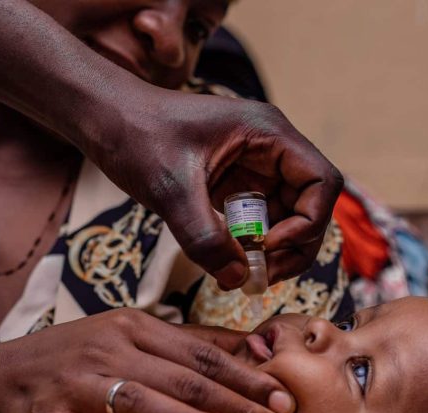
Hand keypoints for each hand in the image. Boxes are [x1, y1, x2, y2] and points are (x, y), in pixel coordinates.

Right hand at [0, 309, 294, 412]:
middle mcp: (110, 349)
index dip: (247, 377)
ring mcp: (75, 382)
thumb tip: (253, 347)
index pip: (203, 355)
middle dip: (235, 405)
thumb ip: (188, 344)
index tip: (284, 400)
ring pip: (139, 402)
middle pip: (183, 379)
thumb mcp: (131, 337)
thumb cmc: (79, 360)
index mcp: (136, 328)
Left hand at [84, 84, 343, 288]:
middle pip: (311, 206)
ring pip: (288, 219)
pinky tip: (229, 264)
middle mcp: (270, 150)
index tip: (269, 246)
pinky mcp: (236, 186)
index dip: (308, 223)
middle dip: (294, 246)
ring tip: (244, 274)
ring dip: (275, 252)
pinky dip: (252, 248)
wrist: (105, 119)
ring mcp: (255, 169)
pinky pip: (260, 222)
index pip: (322, 182)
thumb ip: (205, 237)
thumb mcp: (171, 189)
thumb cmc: (137, 135)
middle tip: (261, 274)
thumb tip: (237, 279)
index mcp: (268, 134)